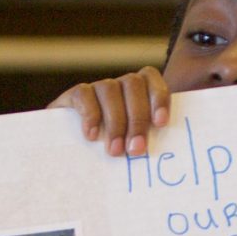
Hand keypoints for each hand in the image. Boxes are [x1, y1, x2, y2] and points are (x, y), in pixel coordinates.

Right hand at [52, 68, 169, 157]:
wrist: (71, 149)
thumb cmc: (113, 148)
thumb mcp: (132, 142)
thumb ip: (146, 140)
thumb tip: (166, 155)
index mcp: (141, 91)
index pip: (152, 80)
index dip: (159, 98)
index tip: (160, 123)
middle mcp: (120, 85)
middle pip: (133, 86)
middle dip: (137, 119)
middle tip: (135, 149)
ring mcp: (98, 87)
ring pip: (110, 89)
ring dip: (115, 121)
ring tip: (115, 150)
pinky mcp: (75, 94)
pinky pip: (84, 95)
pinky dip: (90, 114)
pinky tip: (91, 136)